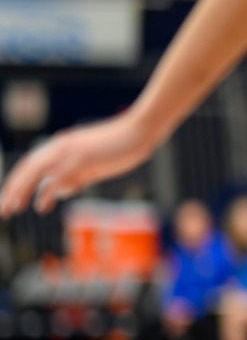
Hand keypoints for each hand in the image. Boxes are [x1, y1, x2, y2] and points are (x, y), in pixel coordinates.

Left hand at [0, 112, 156, 215]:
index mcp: (63, 144)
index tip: (12, 198)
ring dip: (19, 192)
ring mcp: (69, 152)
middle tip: (4, 209)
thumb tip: (59, 191)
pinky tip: (40, 207)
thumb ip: (76, 175)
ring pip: (34, 173)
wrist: (140, 130)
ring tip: (11, 209)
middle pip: (26, 168)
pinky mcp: (80, 160)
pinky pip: (55, 179)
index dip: (19, 181)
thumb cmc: (123, 145)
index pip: (32, 163)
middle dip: (12, 189)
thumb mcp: (94, 163)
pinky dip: (45, 194)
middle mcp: (60, 146)